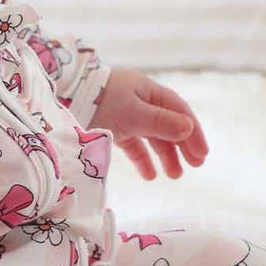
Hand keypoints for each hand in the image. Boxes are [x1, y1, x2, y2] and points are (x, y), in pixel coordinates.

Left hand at [88, 67, 208, 180]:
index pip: (179, 111)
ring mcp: (125, 113)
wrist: (64, 97)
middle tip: (195, 166)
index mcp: (148, 90)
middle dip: (182, 145)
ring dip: (165, 154)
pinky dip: (143, 158)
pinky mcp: (112, 126)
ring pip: (152, 135)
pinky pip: (133, 143)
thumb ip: (160, 123)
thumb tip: (189, 129)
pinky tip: (150, 175)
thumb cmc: (101, 101)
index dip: (193, 132)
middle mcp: (139, 100)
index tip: (201, 154)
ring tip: (175, 175)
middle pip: (168, 123)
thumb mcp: (133, 113)